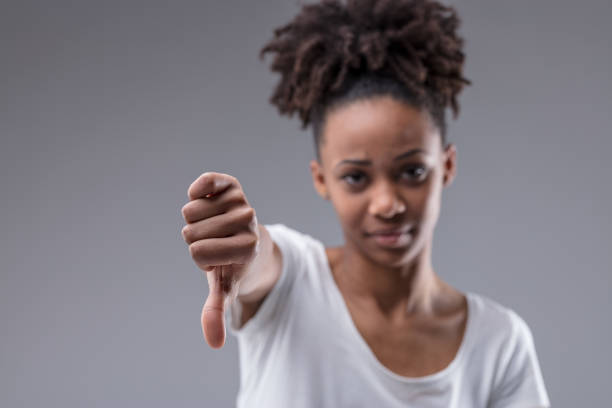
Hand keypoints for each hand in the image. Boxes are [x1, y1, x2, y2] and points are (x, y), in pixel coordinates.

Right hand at [181, 172, 258, 348]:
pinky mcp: (233, 185)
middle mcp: (248, 223)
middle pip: (191, 231)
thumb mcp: (225, 288)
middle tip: (217, 241)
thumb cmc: (234, 265)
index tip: (218, 259)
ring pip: (191, 210)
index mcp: (247, 249)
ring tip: (216, 226)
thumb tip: (215, 344)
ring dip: (196, 220)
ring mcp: (241, 202)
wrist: (252, 239)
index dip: (200, 259)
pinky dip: (199, 189)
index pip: (198, 253)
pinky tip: (206, 198)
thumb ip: (217, 312)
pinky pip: (205, 182)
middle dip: (196, 239)